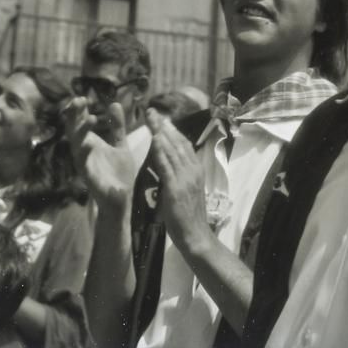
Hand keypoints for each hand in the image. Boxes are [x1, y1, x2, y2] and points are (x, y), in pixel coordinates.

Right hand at [64, 97, 136, 212]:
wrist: (122, 199)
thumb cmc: (118, 172)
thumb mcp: (120, 144)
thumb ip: (117, 126)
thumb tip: (115, 103)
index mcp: (90, 143)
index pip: (80, 123)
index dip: (79, 110)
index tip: (81, 97)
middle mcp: (84, 152)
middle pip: (74, 130)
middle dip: (75, 116)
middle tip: (79, 100)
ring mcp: (85, 165)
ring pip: (77, 145)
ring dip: (82, 132)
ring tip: (91, 118)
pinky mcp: (89, 178)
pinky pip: (84, 165)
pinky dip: (85, 154)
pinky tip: (89, 144)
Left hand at [147, 109, 211, 255]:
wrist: (196, 236)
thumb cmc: (189, 216)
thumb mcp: (188, 189)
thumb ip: (180, 174)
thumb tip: (170, 161)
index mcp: (196, 169)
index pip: (183, 144)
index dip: (172, 130)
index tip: (161, 119)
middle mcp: (193, 170)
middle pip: (177, 142)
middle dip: (163, 126)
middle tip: (152, 111)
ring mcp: (185, 178)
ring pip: (172, 150)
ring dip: (160, 132)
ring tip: (151, 119)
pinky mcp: (176, 188)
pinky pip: (167, 166)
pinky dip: (161, 151)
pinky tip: (154, 140)